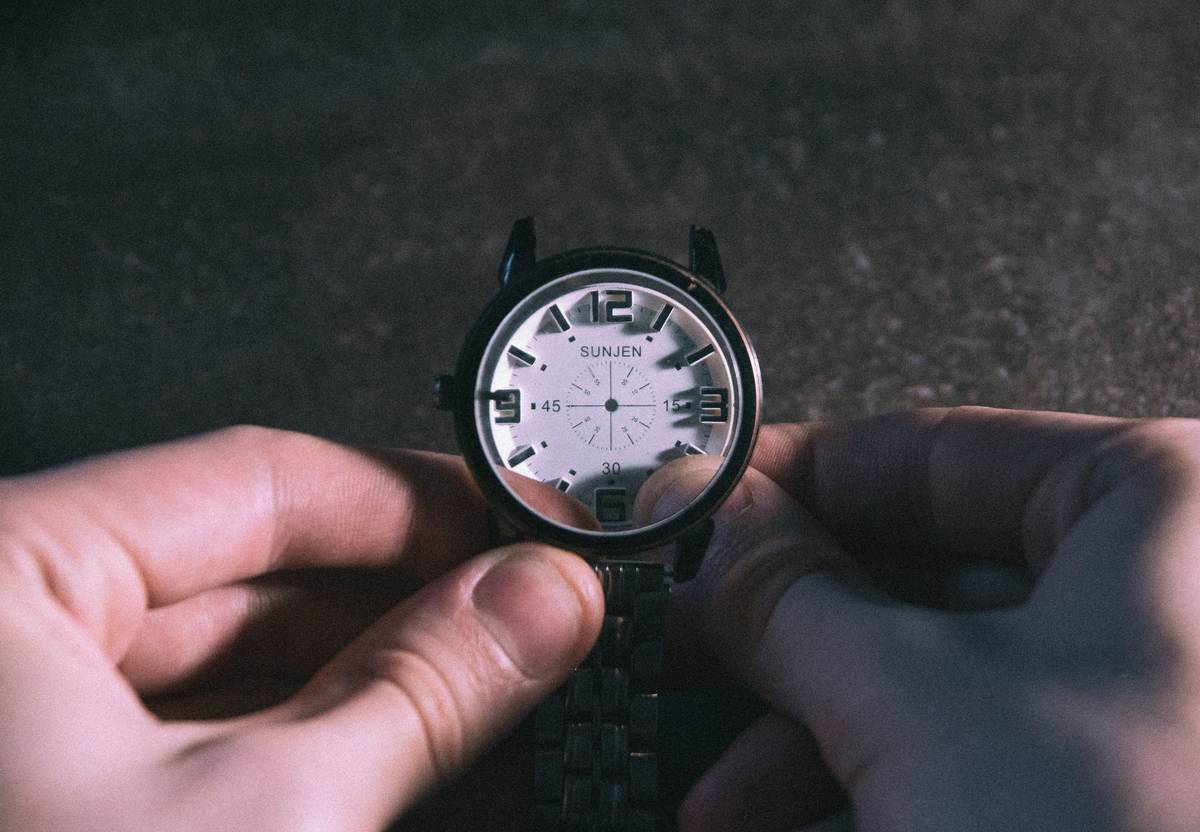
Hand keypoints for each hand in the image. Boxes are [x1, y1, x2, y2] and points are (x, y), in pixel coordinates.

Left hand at [0, 426, 602, 830]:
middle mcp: (6, 643)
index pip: (254, 480)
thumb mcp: (266, 822)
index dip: (411, 501)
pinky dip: (321, 746)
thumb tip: (531, 603)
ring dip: (378, 678)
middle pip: (256, 575)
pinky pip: (214, 745)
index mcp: (1, 579)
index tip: (516, 526)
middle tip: (530, 613)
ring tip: (499, 681)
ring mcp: (33, 732)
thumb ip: (418, 689)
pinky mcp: (68, 803)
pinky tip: (415, 751)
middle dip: (410, 599)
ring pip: (242, 667)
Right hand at [645, 407, 1199, 831]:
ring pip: (938, 681)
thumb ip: (786, 595)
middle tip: (688, 651)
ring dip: (813, 740)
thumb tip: (706, 518)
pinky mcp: (1120, 789)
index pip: (925, 452)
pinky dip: (877, 789)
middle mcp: (1170, 592)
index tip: (692, 516)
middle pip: (920, 576)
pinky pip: (973, 755)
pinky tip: (789, 828)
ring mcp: (1148, 699)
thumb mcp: (912, 704)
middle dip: (787, 643)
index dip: (786, 486)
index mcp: (1165, 507)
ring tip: (722, 799)